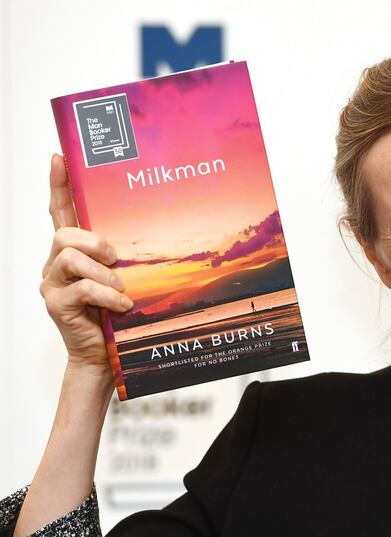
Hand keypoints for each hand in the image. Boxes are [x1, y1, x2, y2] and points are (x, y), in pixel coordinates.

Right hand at [38, 153, 132, 372]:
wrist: (103, 354)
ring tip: (120, 289)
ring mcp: (52, 284)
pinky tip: (121, 304)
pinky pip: (83, 288)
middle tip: (115, 260)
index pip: (60, 211)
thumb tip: (150, 228)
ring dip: (103, 272)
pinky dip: (108, 295)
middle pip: (64, 232)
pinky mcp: (56, 304)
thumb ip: (122, 255)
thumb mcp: (122, 276)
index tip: (60, 157)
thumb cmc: (115, 312)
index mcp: (72, 252)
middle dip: (95, 241)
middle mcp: (55, 264)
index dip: (59, 185)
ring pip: (71, 257)